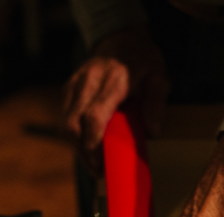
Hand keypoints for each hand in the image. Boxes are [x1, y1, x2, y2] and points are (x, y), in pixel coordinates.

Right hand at [63, 30, 169, 171]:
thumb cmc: (142, 62)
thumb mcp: (159, 79)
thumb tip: (153, 132)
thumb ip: (156, 104)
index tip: (102, 165)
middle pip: (72, 124)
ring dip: (77, 147)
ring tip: (94, 162)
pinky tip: (88, 146)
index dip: (94, 145)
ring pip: (64, 124)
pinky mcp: (68, 89)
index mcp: (112, 80)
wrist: (121, 38)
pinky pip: (64, 118)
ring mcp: (74, 84)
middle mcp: (88, 81)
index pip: (94, 117)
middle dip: (83, 153)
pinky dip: (74, 137)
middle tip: (99, 170)